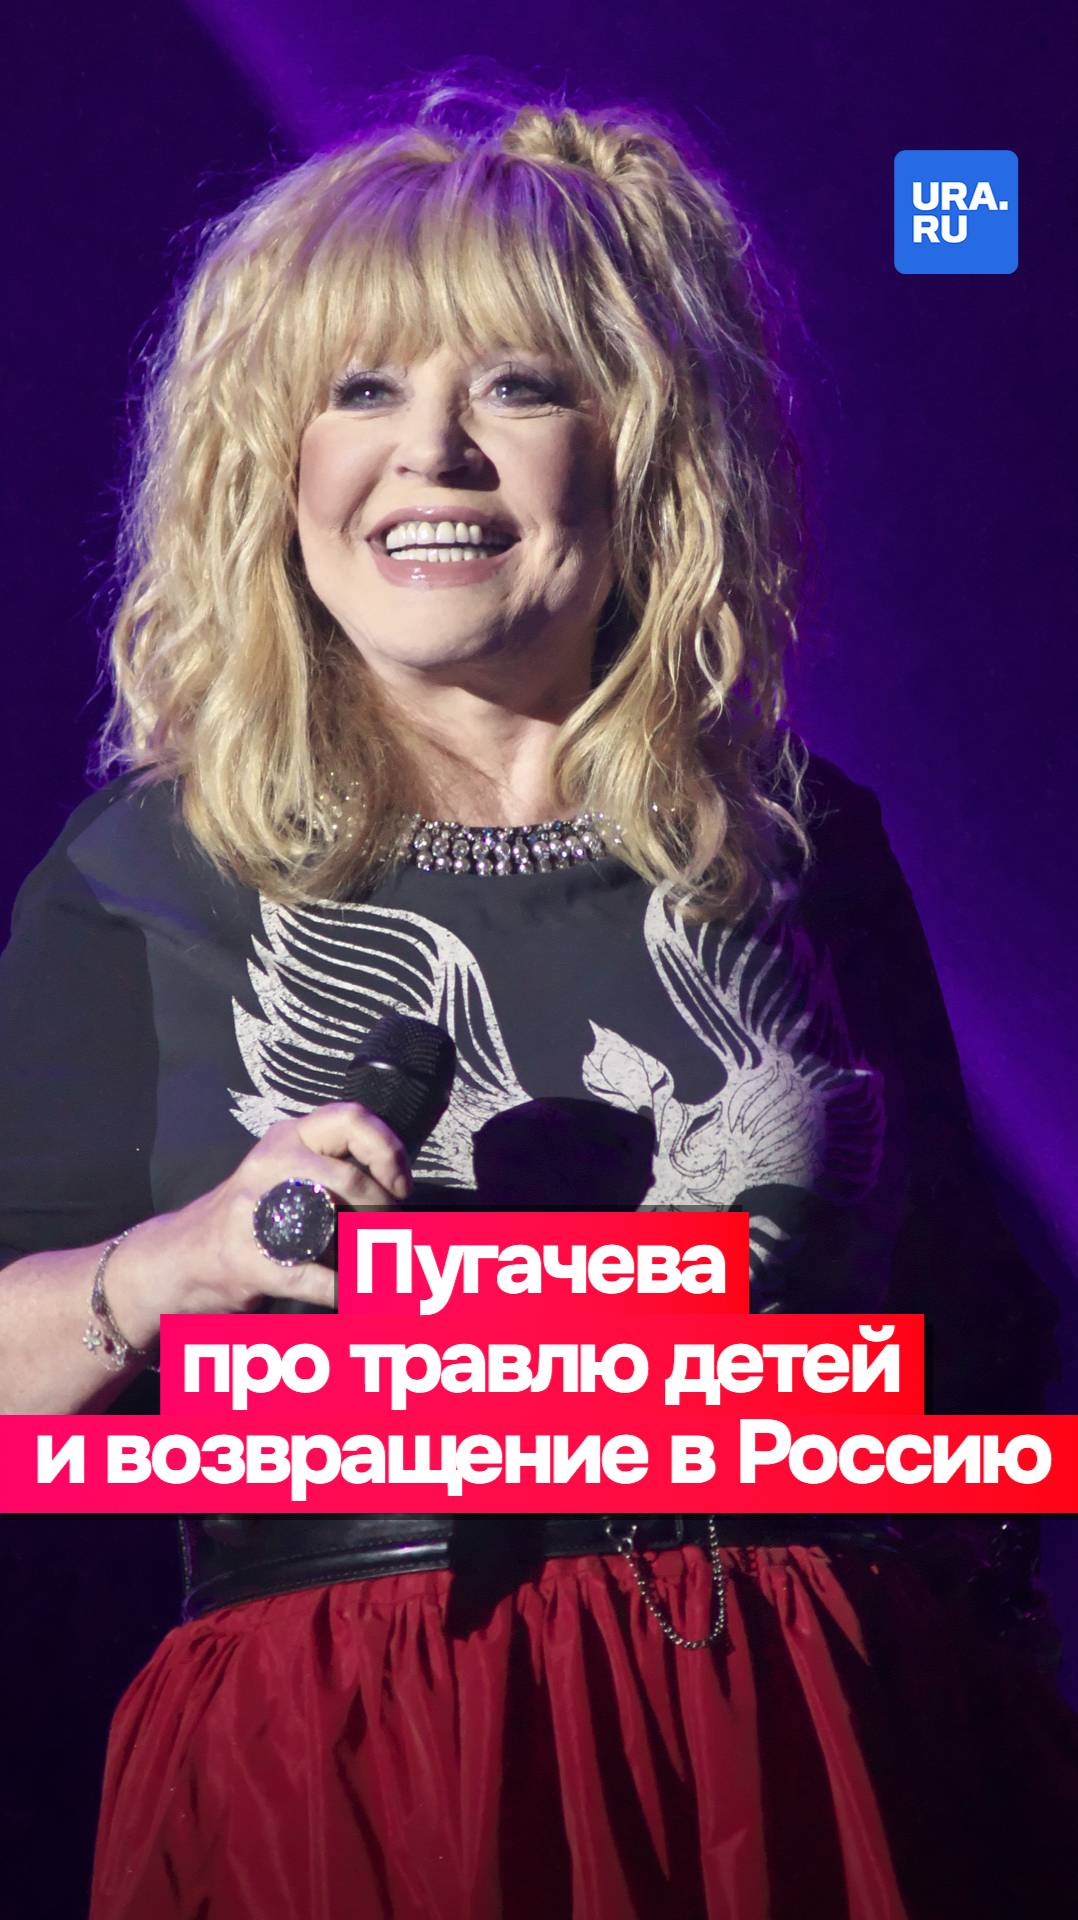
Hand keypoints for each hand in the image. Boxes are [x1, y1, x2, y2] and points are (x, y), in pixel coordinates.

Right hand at [103, 1104, 410, 1340]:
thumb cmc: (250, 1216)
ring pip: (330, 1228)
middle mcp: (270, 1166)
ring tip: (376, 1261)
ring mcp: (253, 1214)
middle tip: (389, 1224)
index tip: (400, 1184)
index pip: (352, 1118)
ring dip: (365, 1252)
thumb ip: (336, 1166)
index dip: (388, 1150)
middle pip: (347, 1176)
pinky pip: (314, 1279)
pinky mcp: (248, 1261)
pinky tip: (351, 1293)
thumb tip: (402, 1186)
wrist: (178, 1260)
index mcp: (288, 1138)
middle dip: (382, 1206)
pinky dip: (342, 1291)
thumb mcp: (288, 1171)